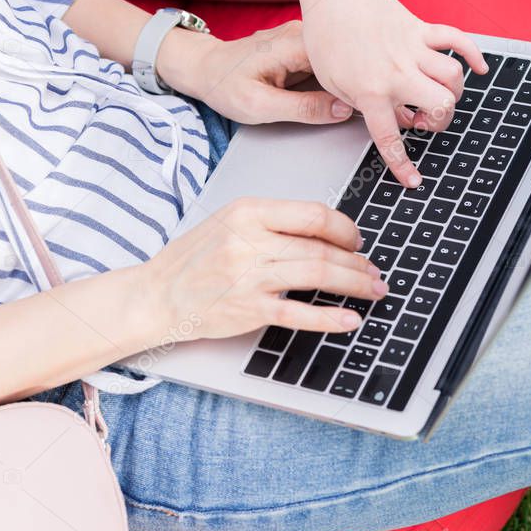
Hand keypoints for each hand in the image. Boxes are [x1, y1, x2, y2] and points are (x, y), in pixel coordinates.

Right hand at [134, 198, 388, 343]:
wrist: (155, 296)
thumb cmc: (193, 260)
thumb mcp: (229, 222)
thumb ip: (273, 222)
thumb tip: (326, 231)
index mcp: (248, 212)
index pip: (313, 213)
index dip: (345, 229)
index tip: (357, 241)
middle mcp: (250, 241)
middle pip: (321, 248)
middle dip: (357, 262)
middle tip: (374, 271)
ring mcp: (249, 276)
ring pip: (317, 275)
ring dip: (354, 283)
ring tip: (373, 290)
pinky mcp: (248, 310)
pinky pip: (299, 314)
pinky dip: (330, 318)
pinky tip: (350, 319)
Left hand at [155, 21, 355, 124]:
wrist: (206, 69)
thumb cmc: (225, 85)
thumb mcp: (260, 106)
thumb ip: (303, 109)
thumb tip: (342, 110)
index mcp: (293, 44)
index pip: (342, 60)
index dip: (358, 82)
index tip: (368, 103)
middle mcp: (301, 35)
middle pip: (344, 57)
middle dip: (356, 81)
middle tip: (367, 105)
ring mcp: (304, 40)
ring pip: (338, 60)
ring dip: (347, 79)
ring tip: (357, 98)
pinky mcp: (304, 49)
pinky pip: (329, 63)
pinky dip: (336, 78)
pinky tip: (341, 91)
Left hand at [300, 0, 488, 186]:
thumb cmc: (324, 35)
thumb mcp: (329, 81)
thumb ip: (353, 104)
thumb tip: (382, 119)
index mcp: (371, 91)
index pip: (391, 138)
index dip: (403, 165)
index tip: (414, 181)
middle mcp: (397, 73)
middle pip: (442, 107)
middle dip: (440, 121)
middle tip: (424, 119)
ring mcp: (413, 49)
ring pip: (454, 78)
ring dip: (453, 94)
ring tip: (436, 96)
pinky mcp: (421, 29)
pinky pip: (458, 41)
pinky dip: (474, 55)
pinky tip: (479, 69)